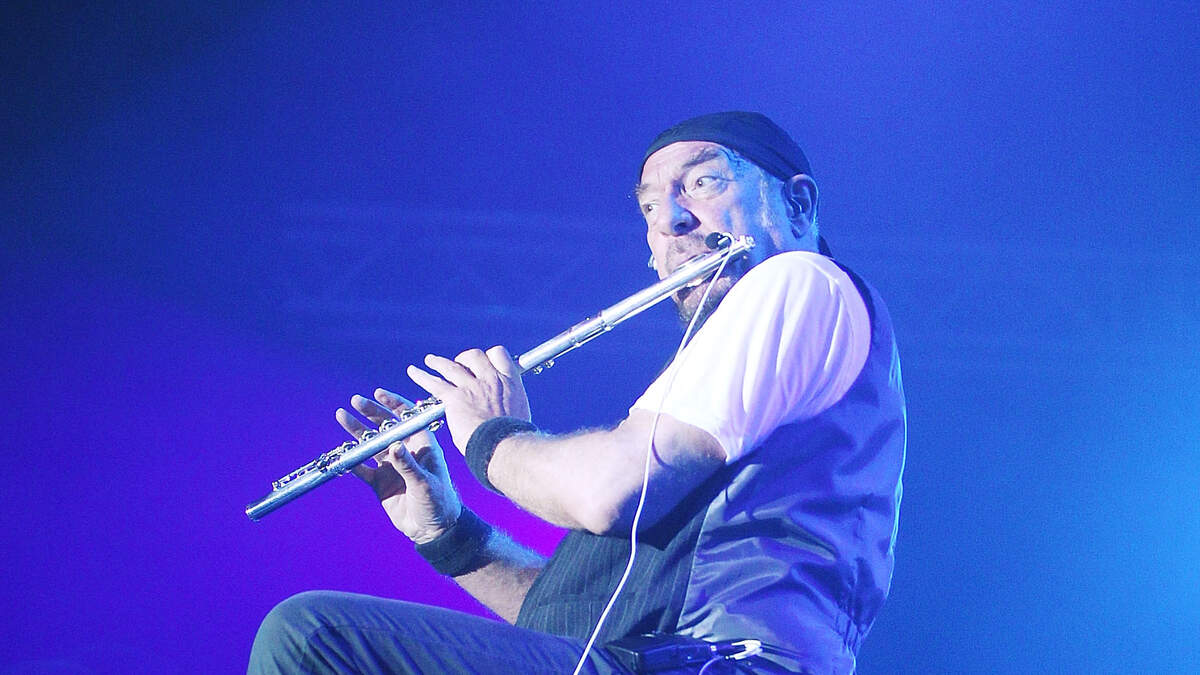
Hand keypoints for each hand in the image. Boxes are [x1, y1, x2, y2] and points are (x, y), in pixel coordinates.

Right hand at [338, 388, 461, 543]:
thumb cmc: (439, 502)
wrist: (432, 529)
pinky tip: (341, 453)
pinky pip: (362, 468)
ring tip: (342, 416)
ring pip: (370, 444)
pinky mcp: (379, 482)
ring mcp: (391, 466)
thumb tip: (393, 446)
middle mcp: (405, 451)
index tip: (378, 393)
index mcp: (422, 445)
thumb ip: (408, 465)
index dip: (394, 404)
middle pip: (385, 426)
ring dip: (357, 431)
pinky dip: (351, 461)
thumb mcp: (425, 483)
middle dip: (371, 413)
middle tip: (355, 401)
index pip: (407, 418)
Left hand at [406, 345, 530, 453]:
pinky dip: (421, 376)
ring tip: (430, 360)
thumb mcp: (519, 416)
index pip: (499, 355)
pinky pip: (435, 383)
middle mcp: (490, 379)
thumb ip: (510, 409)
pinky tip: (413, 372)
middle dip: (465, 358)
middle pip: (475, 356)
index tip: (485, 362)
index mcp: (510, 383)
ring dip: (439, 362)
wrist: (504, 444)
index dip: (490, 356)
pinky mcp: (455, 398)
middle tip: (459, 364)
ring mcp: (472, 387)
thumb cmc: (514, 438)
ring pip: (451, 367)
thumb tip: (508, 418)